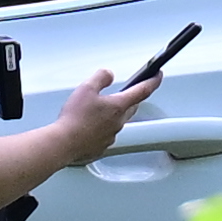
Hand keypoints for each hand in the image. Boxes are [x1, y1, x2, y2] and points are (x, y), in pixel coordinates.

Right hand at [38, 61, 164, 170]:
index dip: (153, 81)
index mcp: (118, 106)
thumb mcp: (86, 88)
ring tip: (98, 109)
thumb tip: (109, 74)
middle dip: (131, 98)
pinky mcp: (102, 146)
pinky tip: (89, 125)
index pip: (143, 91)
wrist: (63, 144)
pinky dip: (102, 128)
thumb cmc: (74, 119)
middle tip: (126, 92)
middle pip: (132, 107)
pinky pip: (107, 134)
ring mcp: (111, 135)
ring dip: (114, 113)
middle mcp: (119, 122)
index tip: (158, 75)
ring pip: (119, 121)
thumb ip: (100, 77)